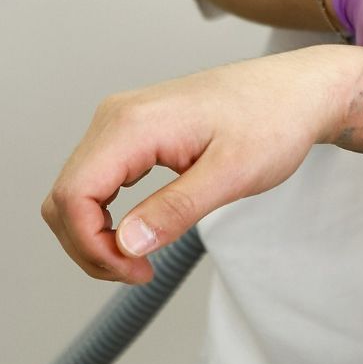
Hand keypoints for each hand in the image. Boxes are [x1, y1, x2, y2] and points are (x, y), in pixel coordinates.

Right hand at [41, 48, 357, 284]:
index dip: (91, 247)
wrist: (299, 89)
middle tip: (139, 273)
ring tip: (141, 260)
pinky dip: (106, 217)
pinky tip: (140, 233)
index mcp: (132, 123)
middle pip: (64, 197)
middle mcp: (116, 116)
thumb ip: (176, 209)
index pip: (72, 195)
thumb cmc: (274, 120)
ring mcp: (121, 121)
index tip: (135, 272)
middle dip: (89, 247)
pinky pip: (96, 180)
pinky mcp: (133, 131)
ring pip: (76, 191)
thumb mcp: (233, 173)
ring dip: (95, 235)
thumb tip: (126, 245)